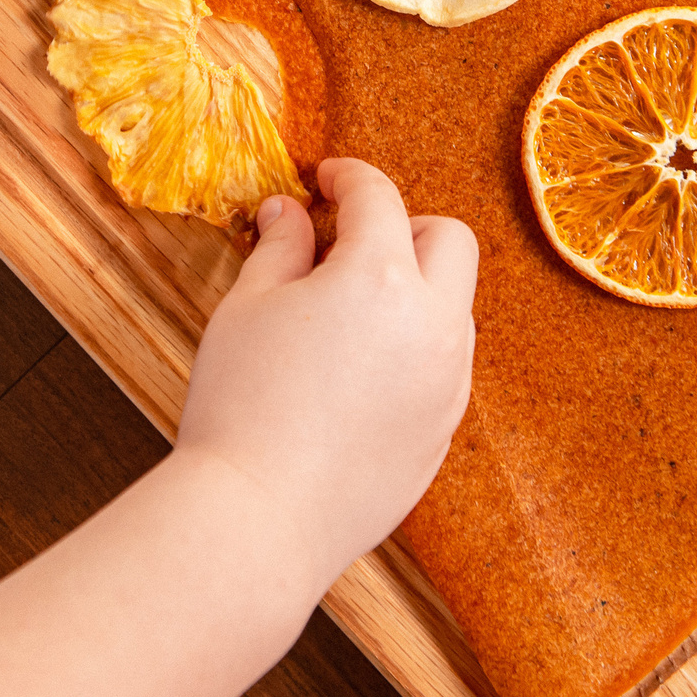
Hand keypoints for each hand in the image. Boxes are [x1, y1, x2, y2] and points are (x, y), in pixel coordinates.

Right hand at [174, 158, 477, 593]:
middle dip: (403, 226)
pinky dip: (414, 346)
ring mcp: (448, 381)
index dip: (347, 177)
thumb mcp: (247, 307)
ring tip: (346, 313)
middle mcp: (433, 323)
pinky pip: (445, 365)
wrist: (260, 519)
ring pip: (454, 306)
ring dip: (415, 288)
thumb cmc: (241, 404)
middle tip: (346, 244)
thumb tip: (290, 211)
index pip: (378, 196)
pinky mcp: (444, 430)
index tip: (323, 178)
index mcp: (381, 276)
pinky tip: (358, 372)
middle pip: (448, 239)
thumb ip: (280, 247)